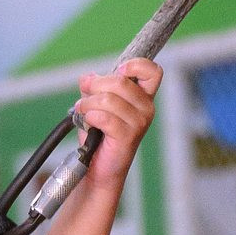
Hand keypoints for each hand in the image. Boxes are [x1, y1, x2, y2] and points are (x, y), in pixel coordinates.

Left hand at [74, 58, 161, 191]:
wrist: (96, 169)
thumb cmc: (98, 137)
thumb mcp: (95, 105)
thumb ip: (93, 89)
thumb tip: (87, 77)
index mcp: (143, 97)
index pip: (153, 72)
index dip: (136, 65)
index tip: (118, 71)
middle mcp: (146, 108)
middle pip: (121, 82)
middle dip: (95, 86)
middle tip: (84, 97)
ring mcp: (139, 123)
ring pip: (109, 99)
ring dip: (88, 104)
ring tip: (82, 112)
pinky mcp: (128, 136)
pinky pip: (105, 118)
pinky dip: (91, 118)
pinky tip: (88, 123)